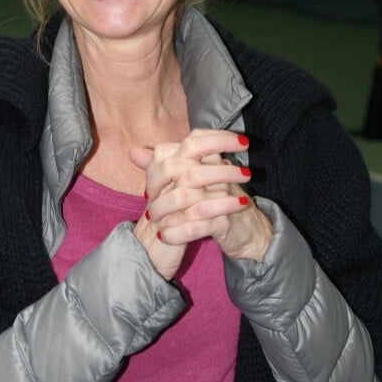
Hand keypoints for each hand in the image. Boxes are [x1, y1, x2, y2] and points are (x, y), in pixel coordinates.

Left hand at [131, 130, 271, 277]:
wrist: (248, 231)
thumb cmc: (216, 203)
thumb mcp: (190, 183)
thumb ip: (163, 166)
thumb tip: (134, 152)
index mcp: (211, 159)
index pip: (189, 144)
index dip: (161, 162)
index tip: (151, 185)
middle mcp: (219, 173)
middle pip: (183, 170)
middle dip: (160, 188)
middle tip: (149, 202)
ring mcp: (223, 196)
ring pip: (186, 198)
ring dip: (164, 212)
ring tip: (153, 223)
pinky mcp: (225, 221)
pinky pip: (196, 225)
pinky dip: (176, 232)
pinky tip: (164, 236)